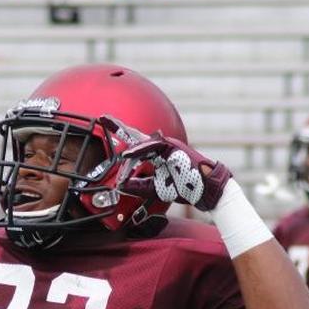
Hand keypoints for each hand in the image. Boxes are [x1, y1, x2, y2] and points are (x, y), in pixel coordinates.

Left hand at [98, 115, 232, 211]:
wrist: (204, 190)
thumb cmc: (184, 187)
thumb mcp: (154, 188)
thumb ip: (137, 186)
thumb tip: (119, 185)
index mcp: (156, 154)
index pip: (135, 144)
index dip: (121, 136)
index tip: (106, 128)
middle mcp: (160, 147)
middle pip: (136, 136)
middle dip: (120, 127)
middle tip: (103, 118)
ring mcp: (168, 145)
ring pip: (144, 143)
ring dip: (130, 150)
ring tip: (119, 153)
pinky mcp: (174, 147)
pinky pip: (154, 146)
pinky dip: (141, 149)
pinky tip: (129, 153)